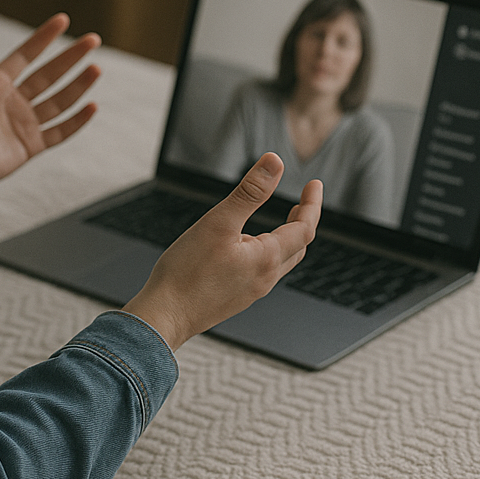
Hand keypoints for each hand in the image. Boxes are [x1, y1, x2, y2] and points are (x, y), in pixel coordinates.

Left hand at [0, 14, 100, 203]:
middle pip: (49, 75)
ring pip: (59, 101)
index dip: (44, 38)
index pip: (26, 55)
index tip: (63, 19)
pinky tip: (92, 106)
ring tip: (96, 69)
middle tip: (93, 39)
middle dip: (71, 57)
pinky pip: (59, 132)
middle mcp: (12, 101)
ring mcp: (22, 124)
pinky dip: (76, 121)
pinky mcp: (29, 147)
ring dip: (79, 85)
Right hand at [124, 156, 323, 350]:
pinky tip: (246, 249)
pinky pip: (262, 273)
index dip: (313, 204)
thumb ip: (249, 192)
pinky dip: (268, 254)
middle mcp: (265, 278)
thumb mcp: (219, 222)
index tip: (315, 184)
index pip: (305, 228)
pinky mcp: (236, 298)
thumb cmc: (187, 271)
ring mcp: (251, 291)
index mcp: (267, 259)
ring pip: (281, 262)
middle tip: (302, 200)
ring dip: (287, 239)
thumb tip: (275, 163)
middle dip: (303, 221)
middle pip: (298, 247)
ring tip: (279, 222)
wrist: (165, 315)